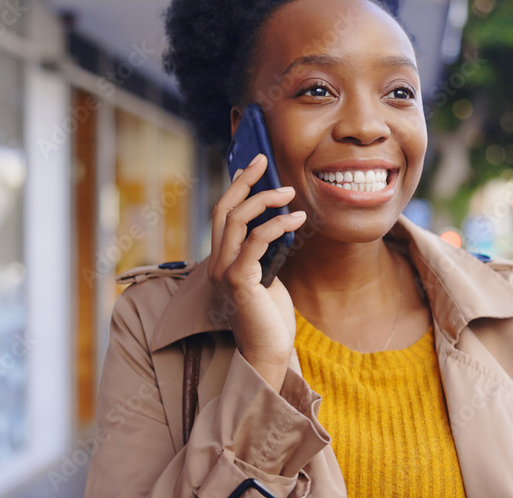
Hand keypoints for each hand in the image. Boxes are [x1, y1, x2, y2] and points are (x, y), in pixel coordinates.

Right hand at [207, 153, 306, 391]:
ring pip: (236, 221)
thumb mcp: (266, 275)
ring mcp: (223, 272)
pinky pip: (255, 243)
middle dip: (244, 182)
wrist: (268, 352)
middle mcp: (215, 263)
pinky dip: (276, 226)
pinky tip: (296, 220)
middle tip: (264, 160)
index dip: (235, 187)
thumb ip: (263, 252)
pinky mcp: (237, 282)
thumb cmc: (270, 317)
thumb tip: (276, 223)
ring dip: (264, 200)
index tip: (251, 167)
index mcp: (220, 260)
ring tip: (289, 191)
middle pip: (223, 209)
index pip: (222, 214)